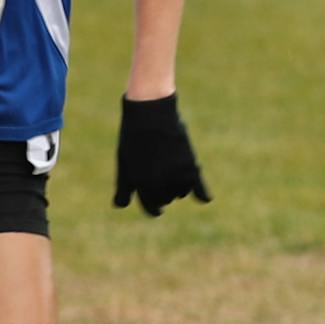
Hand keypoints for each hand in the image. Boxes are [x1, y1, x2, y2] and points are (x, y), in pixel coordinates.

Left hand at [114, 94, 210, 215]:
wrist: (151, 114)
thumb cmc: (134, 138)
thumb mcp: (124, 163)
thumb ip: (123, 187)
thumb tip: (120, 206)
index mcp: (141, 185)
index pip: (151, 208)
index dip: (153, 209)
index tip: (156, 209)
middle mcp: (160, 184)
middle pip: (166, 200)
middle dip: (162, 194)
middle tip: (160, 177)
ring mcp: (177, 176)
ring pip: (180, 193)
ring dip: (177, 187)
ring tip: (170, 170)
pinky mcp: (192, 167)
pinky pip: (201, 191)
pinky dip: (202, 195)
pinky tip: (204, 198)